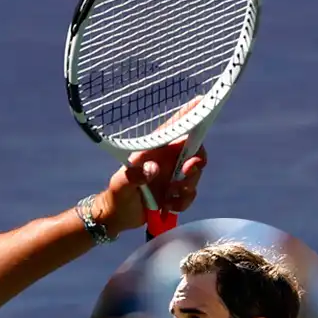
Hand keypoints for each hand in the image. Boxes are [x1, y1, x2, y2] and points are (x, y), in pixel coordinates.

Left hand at [91, 98, 208, 236]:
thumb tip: (153, 169)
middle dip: (197, 162)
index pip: (174, 128)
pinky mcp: (176, 192)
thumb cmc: (116, 195)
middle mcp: (167, 160)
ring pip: (195, 175)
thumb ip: (134, 177)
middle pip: (195, 151)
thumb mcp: (121, 186)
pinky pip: (190, 194)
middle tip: (187, 171)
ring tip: (168, 198)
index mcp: (154, 150)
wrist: (118, 216)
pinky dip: (182, 202)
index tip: (201, 101)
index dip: (190, 115)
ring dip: (186, 188)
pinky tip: (166, 206)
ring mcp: (173, 176)